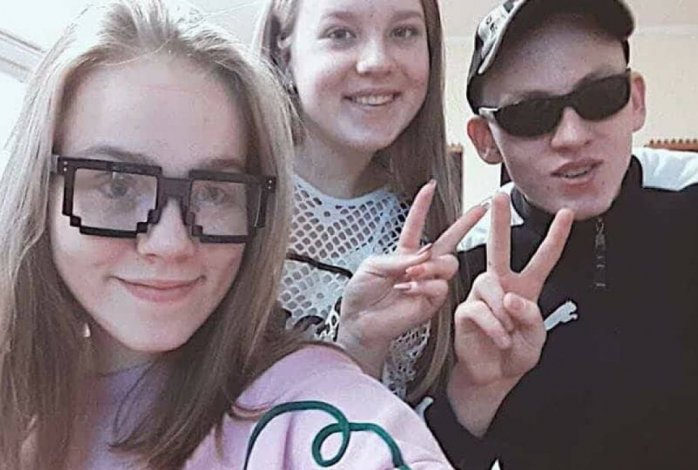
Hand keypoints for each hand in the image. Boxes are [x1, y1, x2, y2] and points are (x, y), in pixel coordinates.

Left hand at [338, 180, 486, 377]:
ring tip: (411, 274)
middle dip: (467, 223)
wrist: (359, 322)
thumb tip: (424, 253)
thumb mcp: (372, 266)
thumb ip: (397, 258)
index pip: (416, 224)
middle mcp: (421, 266)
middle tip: (480, 209)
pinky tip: (410, 289)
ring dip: (431, 265)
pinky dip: (425, 285)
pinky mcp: (431, 302)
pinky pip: (440, 287)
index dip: (422, 205)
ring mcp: (429, 283)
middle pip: (450, 240)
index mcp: (404, 253)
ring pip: (448, 263)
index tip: (430, 186)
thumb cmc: (360, 295)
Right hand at [449, 192, 572, 435]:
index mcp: (525, 289)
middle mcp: (501, 287)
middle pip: (500, 247)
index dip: (555, 237)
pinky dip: (493, 325)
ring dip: (502, 311)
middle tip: (496, 197)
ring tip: (507, 332)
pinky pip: (478, 308)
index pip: (542, 259)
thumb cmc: (514, 357)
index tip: (566, 213)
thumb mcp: (535, 339)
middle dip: (498, 221)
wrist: (491, 378)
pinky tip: (498, 336)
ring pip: (489, 282)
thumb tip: (510, 298)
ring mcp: (481, 297)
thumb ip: (530, 316)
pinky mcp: (465, 310)